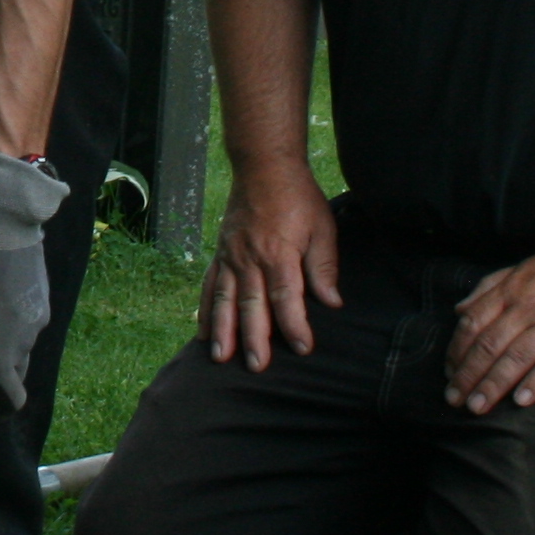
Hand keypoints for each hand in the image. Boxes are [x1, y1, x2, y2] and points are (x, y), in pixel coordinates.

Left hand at [0, 150, 64, 411]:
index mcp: (2, 356)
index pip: (14, 400)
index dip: (0, 407)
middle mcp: (26, 343)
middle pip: (17, 373)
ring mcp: (39, 317)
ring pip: (24, 344)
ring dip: (6, 342)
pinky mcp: (42, 293)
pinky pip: (30, 318)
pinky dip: (15, 318)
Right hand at [201, 172, 341, 370]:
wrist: (264, 167)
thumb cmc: (298, 197)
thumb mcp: (322, 227)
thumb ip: (324, 266)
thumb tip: (332, 302)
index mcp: (279, 253)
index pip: (287, 297)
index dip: (295, 325)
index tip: (302, 348)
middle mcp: (250, 258)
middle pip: (251, 305)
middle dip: (254, 339)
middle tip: (257, 367)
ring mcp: (231, 256)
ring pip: (224, 299)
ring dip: (222, 330)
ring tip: (221, 357)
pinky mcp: (220, 253)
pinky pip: (210, 285)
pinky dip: (205, 310)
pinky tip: (202, 332)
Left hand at [445, 248, 534, 413]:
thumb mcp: (525, 268)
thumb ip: (490, 287)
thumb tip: (459, 310)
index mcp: (512, 289)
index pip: (474, 322)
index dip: (457, 350)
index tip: (448, 373)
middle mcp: (530, 305)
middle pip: (491, 344)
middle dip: (469, 374)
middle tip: (455, 399)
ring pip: (518, 356)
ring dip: (494, 384)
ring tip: (478, 406)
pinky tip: (522, 400)